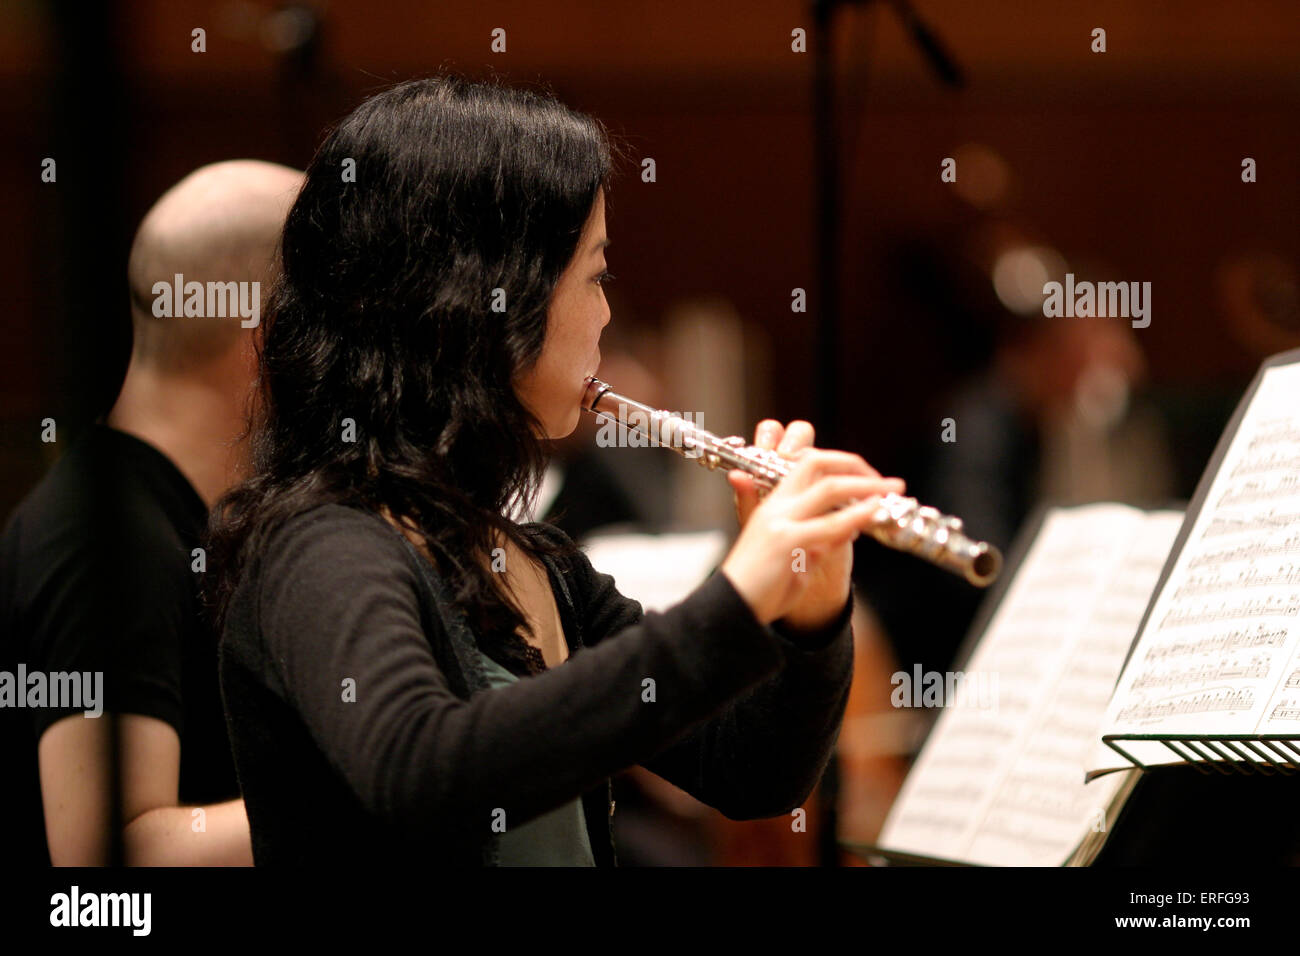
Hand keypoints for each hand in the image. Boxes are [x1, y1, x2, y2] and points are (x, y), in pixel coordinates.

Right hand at [720, 420, 904, 630]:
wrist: (730, 610)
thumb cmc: (758, 590)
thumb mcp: (791, 559)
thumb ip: (814, 543)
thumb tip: (842, 534)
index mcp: (772, 506)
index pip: (807, 465)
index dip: (840, 465)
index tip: (869, 478)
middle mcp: (774, 506)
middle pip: (818, 465)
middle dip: (856, 466)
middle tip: (887, 480)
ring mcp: (779, 521)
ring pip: (829, 488)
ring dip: (867, 485)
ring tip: (893, 488)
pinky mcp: (785, 541)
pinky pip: (829, 523)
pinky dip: (857, 514)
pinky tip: (875, 511)